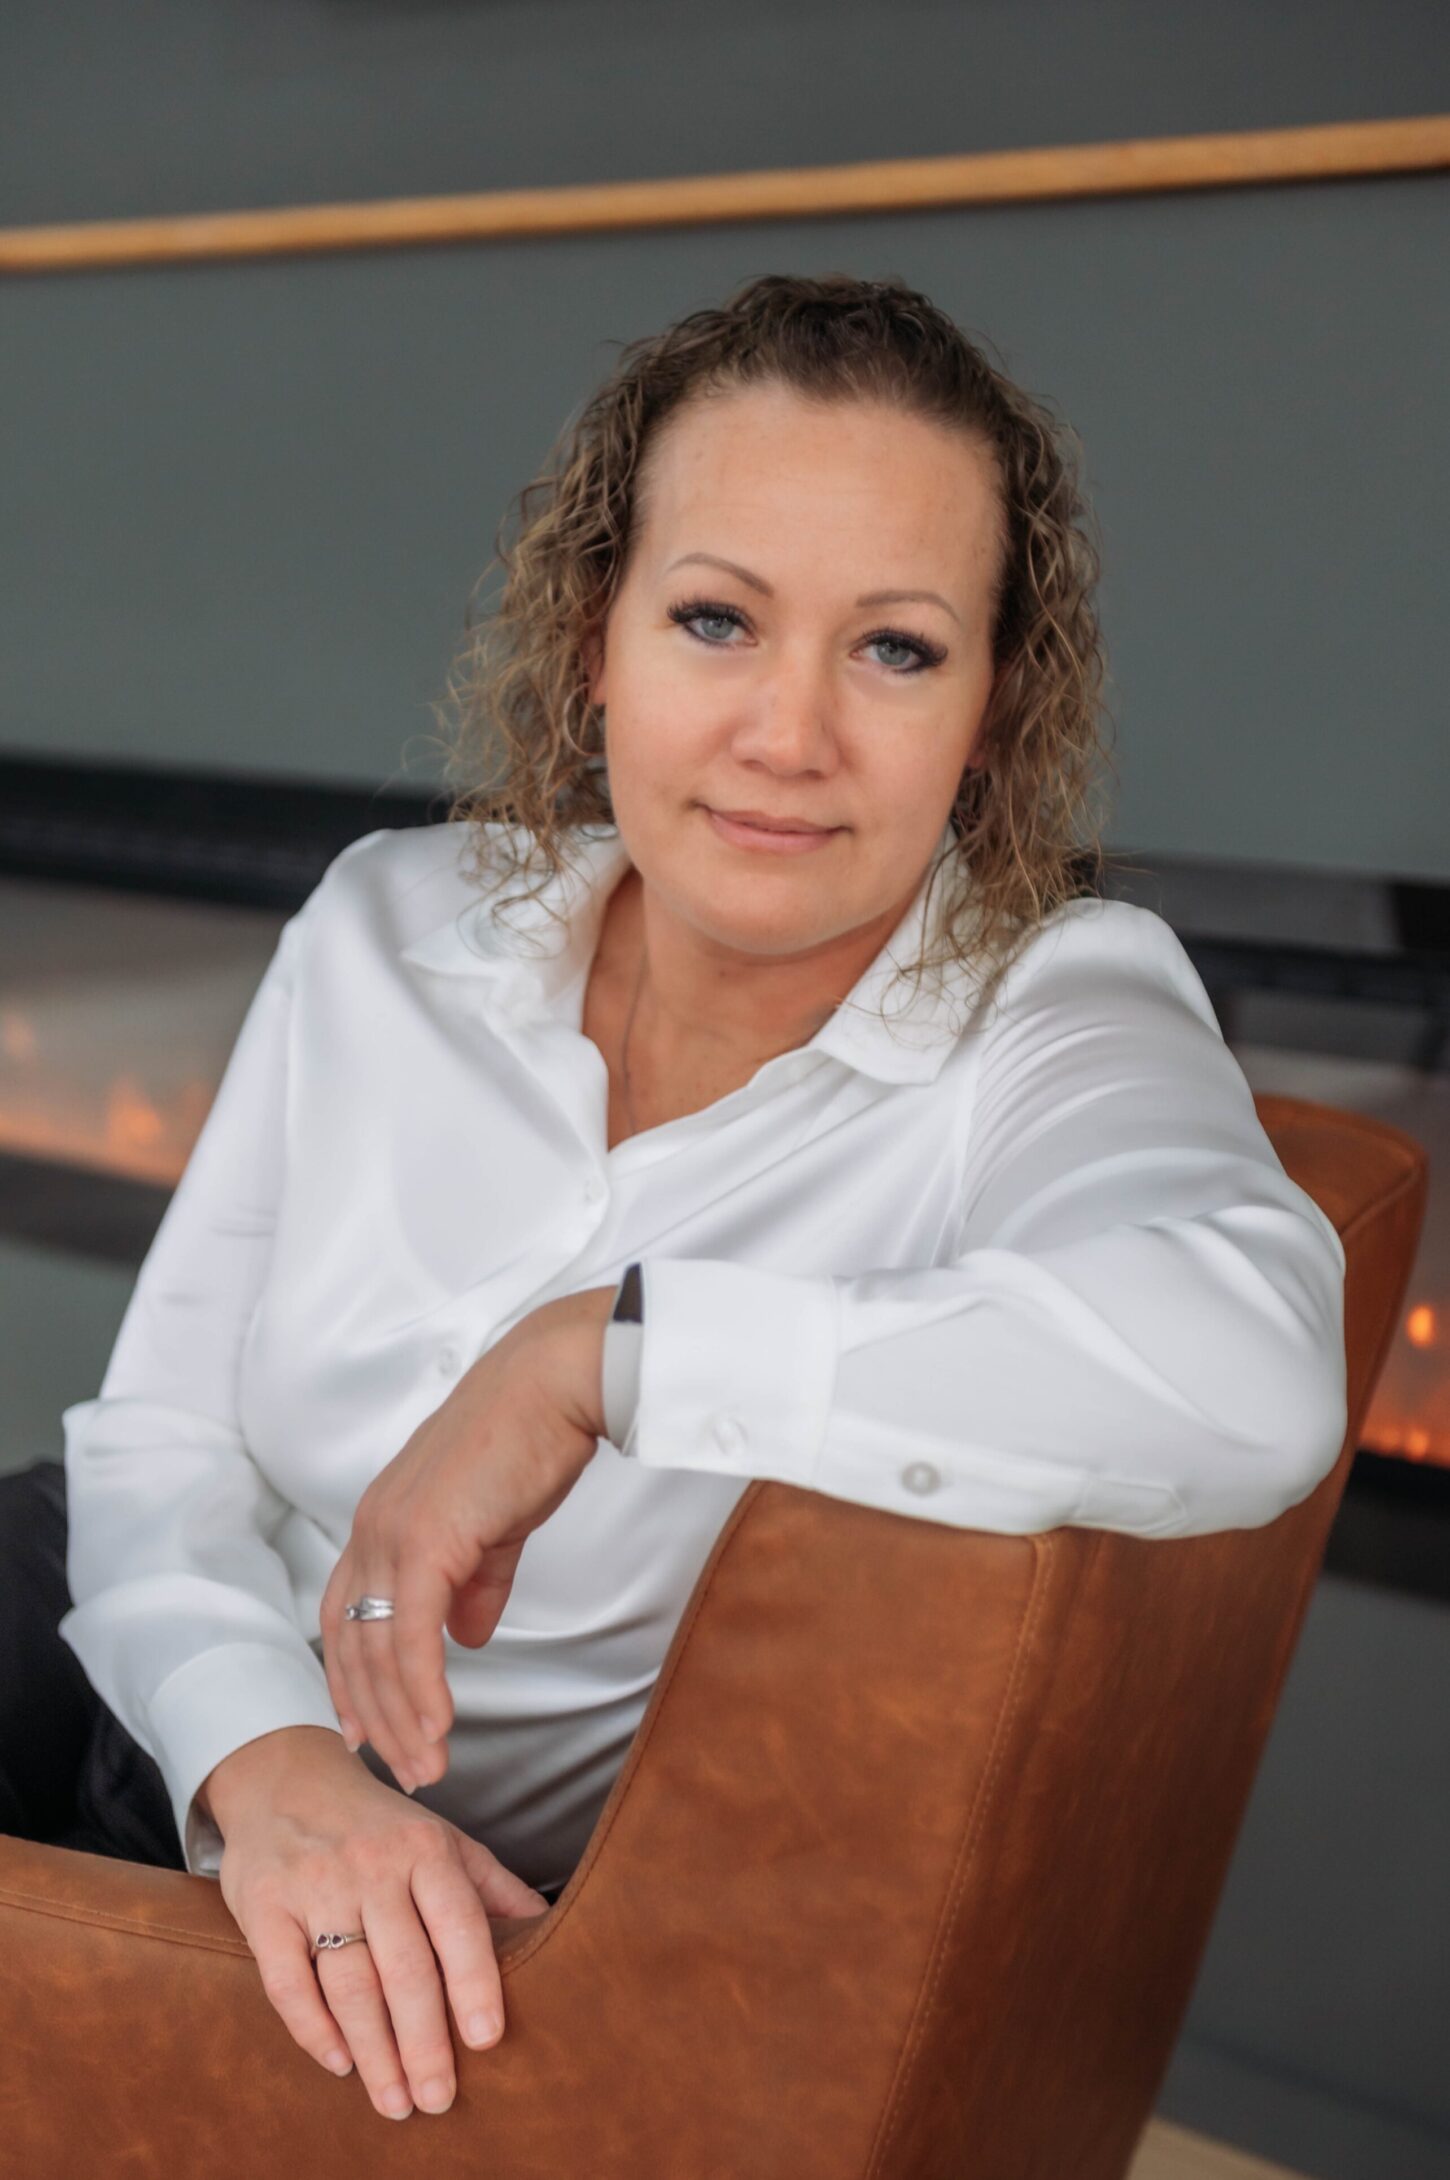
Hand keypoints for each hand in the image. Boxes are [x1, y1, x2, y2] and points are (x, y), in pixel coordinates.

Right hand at [205, 1725, 551, 2121]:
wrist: (284, 1777)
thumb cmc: (378, 1825)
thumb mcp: (441, 1839)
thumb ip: (492, 1886)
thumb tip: (551, 1926)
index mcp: (425, 1849)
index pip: (458, 1921)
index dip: (474, 1981)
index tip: (487, 2039)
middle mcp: (372, 1865)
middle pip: (404, 1966)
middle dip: (424, 2041)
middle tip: (438, 2099)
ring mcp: (315, 1885)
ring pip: (349, 1982)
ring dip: (374, 2051)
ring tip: (395, 2102)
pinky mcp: (263, 1907)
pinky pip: (288, 1980)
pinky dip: (312, 2029)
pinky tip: (338, 2064)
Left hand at [319, 1285, 615, 1793]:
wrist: (554, 1385)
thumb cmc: (532, 1440)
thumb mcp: (496, 1523)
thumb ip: (476, 1581)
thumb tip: (467, 1637)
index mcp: (381, 1520)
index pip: (346, 1614)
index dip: (352, 1678)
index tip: (367, 1729)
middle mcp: (371, 1529)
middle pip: (351, 1644)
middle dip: (375, 1716)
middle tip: (402, 1769)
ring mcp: (390, 1534)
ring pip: (377, 1651)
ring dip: (400, 1718)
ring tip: (426, 1766)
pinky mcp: (424, 1543)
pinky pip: (412, 1638)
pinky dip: (422, 1691)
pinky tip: (440, 1729)